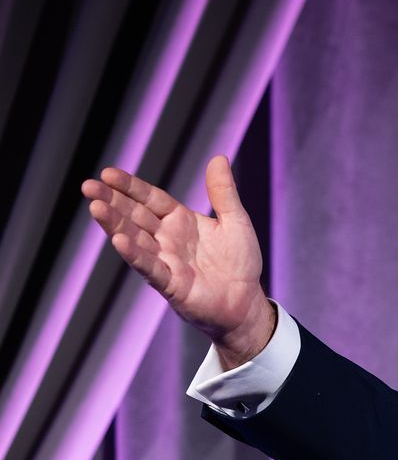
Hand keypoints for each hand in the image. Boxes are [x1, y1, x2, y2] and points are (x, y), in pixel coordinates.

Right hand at [82, 155, 273, 367]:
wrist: (247, 302)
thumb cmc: (240, 262)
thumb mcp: (236, 221)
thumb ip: (224, 193)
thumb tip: (219, 157)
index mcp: (180, 220)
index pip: (150, 198)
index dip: (130, 187)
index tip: (108, 173)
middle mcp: (167, 238)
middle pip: (135, 216)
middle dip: (112, 201)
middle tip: (88, 186)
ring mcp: (165, 260)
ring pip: (135, 238)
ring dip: (115, 224)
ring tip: (96, 208)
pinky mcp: (170, 284)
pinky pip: (149, 266)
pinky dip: (135, 254)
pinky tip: (119, 240)